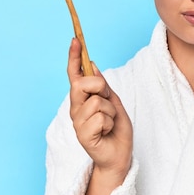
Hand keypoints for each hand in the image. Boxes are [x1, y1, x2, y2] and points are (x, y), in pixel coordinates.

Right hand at [67, 38, 132, 180]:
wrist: (119, 155)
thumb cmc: (116, 130)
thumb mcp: (113, 102)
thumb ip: (102, 86)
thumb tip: (92, 64)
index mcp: (82, 98)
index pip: (75, 74)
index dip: (74, 56)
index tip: (75, 39)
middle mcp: (76, 108)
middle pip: (85, 83)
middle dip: (102, 88)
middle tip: (108, 102)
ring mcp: (77, 122)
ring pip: (97, 102)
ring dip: (111, 112)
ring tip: (109, 124)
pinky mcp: (82, 135)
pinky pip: (100, 118)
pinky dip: (110, 123)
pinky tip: (107, 132)